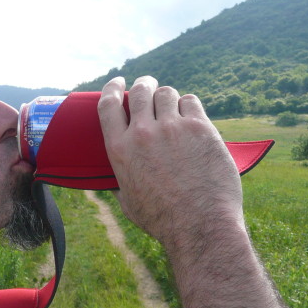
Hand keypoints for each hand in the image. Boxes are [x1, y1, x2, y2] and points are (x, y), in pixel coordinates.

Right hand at [97, 76, 243, 250]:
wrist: (199, 225)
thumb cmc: (162, 220)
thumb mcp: (127, 202)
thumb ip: (119, 183)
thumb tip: (112, 182)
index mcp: (120, 150)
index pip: (107, 105)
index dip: (111, 88)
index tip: (118, 82)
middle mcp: (143, 134)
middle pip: (139, 92)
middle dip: (143, 84)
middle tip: (147, 84)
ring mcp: (172, 128)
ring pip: (166, 93)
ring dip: (167, 96)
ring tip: (171, 103)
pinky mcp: (200, 128)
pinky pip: (191, 102)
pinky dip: (189, 106)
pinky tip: (191, 116)